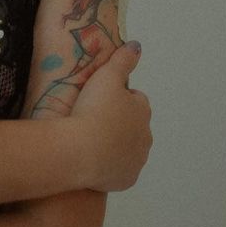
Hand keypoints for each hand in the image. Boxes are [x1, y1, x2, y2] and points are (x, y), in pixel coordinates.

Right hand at [70, 41, 152, 190]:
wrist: (79, 151)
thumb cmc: (92, 111)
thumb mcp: (105, 77)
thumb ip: (122, 59)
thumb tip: (137, 46)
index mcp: (143, 110)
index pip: (135, 100)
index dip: (117, 99)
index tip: (98, 102)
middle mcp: (146, 136)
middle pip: (133, 126)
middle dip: (118, 123)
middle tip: (92, 122)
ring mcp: (137, 160)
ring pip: (127, 149)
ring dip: (113, 145)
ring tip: (89, 141)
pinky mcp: (126, 179)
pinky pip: (119, 170)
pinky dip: (109, 166)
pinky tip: (92, 161)